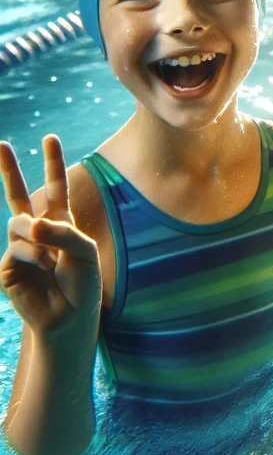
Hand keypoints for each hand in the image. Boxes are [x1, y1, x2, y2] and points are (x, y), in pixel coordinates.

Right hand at [0, 137, 100, 341]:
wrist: (69, 316)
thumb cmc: (82, 284)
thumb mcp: (84, 251)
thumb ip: (62, 232)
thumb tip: (29, 225)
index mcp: (60, 223)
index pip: (55, 188)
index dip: (53, 164)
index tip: (50, 138)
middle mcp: (37, 232)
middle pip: (18, 196)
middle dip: (8, 170)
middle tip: (0, 143)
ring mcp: (20, 248)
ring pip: (20, 224)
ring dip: (39, 239)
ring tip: (53, 260)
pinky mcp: (7, 266)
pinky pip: (18, 249)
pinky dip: (34, 256)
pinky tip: (43, 269)